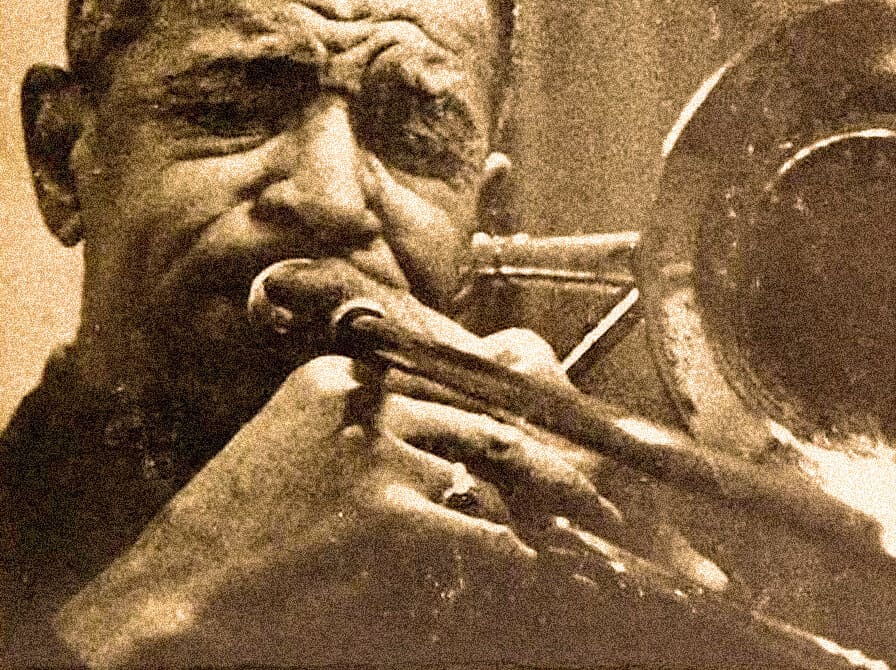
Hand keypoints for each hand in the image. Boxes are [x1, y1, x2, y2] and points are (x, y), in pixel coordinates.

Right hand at [53, 297, 723, 666]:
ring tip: (638, 559)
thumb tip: (494, 430)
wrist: (169, 604)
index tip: (604, 445)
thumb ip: (393, 425)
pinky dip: (539, 570)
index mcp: (350, 375)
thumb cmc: (245, 536)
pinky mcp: (383, 515)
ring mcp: (375, 452)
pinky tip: (580, 589)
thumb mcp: (308, 452)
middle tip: (643, 519)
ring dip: (578, 526)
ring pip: (510, 480)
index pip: (478, 375)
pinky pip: (489, 540)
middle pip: (506, 425)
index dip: (552, 409)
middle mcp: (368, 398)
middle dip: (581, 477)